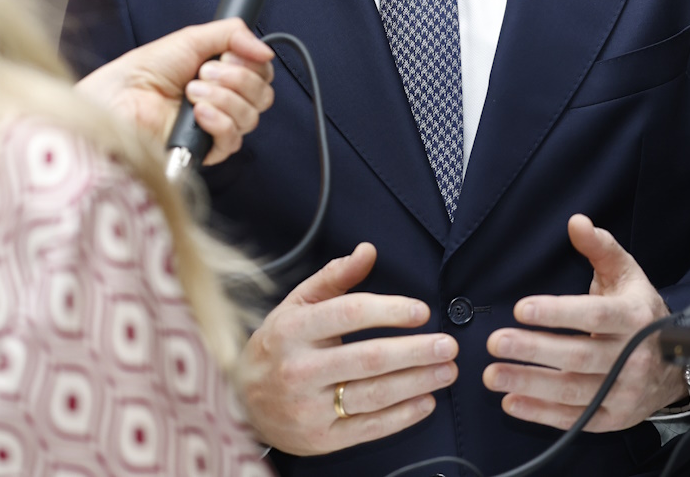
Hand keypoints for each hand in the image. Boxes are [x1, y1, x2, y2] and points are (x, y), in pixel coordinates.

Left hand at [74, 18, 274, 164]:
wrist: (122, 94)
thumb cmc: (148, 69)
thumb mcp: (193, 38)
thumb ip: (233, 34)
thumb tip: (265, 51)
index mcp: (225, 76)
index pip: (263, 75)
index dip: (250, 63)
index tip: (227, 54)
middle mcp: (225, 102)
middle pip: (262, 96)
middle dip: (235, 78)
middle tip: (204, 72)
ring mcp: (217, 127)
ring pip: (250, 116)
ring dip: (222, 97)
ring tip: (191, 91)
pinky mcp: (206, 150)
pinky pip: (233, 139)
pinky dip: (218, 120)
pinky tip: (197, 112)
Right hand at [239, 242, 457, 454]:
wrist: (242, 403)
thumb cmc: (276, 347)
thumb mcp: (295, 305)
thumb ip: (334, 278)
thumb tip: (368, 251)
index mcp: (292, 329)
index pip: (349, 315)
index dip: (389, 311)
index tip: (422, 311)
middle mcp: (299, 368)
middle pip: (368, 358)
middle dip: (415, 351)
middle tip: (447, 345)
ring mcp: (309, 407)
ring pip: (374, 394)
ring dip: (417, 382)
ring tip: (446, 371)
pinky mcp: (321, 438)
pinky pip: (370, 427)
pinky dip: (403, 416)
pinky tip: (426, 401)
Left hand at [483, 214, 685, 431]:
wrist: (675, 365)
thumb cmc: (640, 312)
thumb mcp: (626, 274)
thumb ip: (600, 247)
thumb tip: (576, 221)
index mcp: (634, 317)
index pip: (594, 315)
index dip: (557, 312)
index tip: (520, 308)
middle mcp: (632, 358)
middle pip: (578, 356)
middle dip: (533, 351)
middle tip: (495, 342)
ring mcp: (624, 392)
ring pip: (573, 391)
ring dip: (529, 384)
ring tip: (492, 375)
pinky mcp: (615, 418)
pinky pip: (576, 419)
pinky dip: (542, 414)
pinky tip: (511, 403)